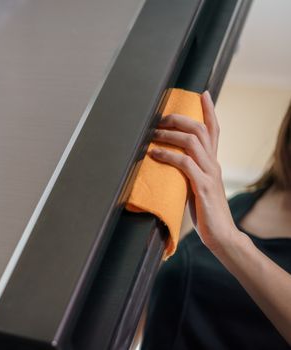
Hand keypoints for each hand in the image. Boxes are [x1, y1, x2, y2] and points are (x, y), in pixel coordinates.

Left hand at [149, 90, 237, 253]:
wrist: (221, 236)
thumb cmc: (205, 211)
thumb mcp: (195, 185)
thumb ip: (186, 171)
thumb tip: (164, 160)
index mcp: (212, 162)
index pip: (214, 130)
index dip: (209, 110)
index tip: (203, 93)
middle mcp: (214, 164)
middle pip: (201, 129)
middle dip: (179, 118)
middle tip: (159, 118)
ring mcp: (210, 174)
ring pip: (193, 142)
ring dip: (170, 135)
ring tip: (152, 135)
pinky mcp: (203, 187)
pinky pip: (185, 164)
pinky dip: (168, 156)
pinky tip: (154, 155)